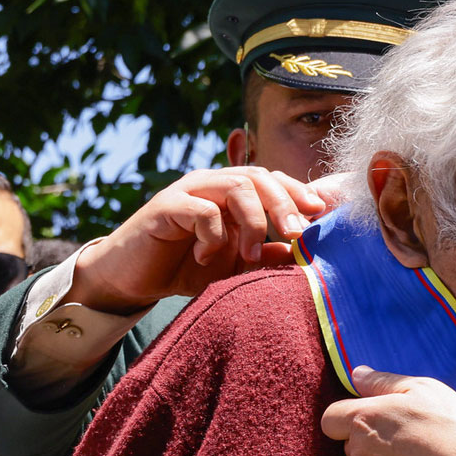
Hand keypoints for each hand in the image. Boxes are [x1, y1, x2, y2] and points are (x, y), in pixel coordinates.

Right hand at [71, 167, 329, 314]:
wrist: (133, 278)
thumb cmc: (186, 267)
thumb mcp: (234, 266)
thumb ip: (265, 256)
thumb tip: (302, 254)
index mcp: (234, 194)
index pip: (274, 181)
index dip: (300, 193)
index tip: (322, 215)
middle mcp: (214, 184)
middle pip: (259, 177)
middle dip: (284, 204)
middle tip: (296, 235)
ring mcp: (190, 192)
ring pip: (236, 186)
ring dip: (252, 221)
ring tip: (248, 254)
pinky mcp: (166, 206)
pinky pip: (202, 209)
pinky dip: (213, 235)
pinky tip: (205, 257)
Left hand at [321, 367, 455, 455]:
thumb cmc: (451, 425)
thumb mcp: (422, 388)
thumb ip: (382, 381)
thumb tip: (356, 374)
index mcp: (363, 419)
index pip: (330, 419)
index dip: (347, 416)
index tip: (372, 416)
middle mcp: (359, 452)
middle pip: (351, 444)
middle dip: (370, 439)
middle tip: (407, 435)